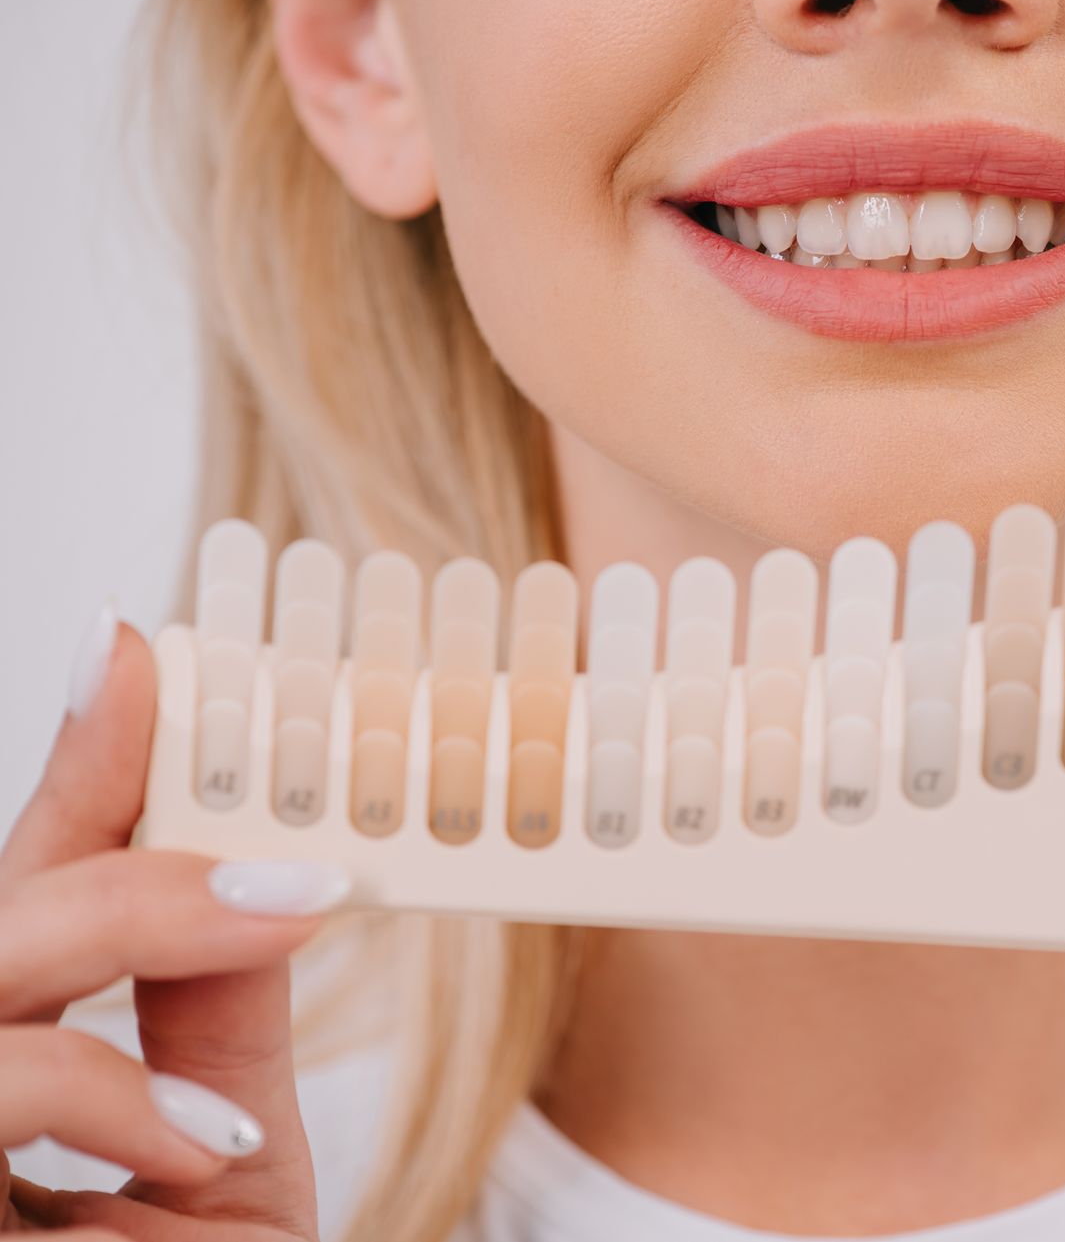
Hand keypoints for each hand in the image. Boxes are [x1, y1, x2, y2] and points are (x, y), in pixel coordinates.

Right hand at [1, 606, 349, 1239]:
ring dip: (107, 992)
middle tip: (296, 864)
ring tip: (251, 1053)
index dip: (78, 770)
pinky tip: (193, 1155)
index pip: (24, 893)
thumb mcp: (223, 1158)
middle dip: (115, 872)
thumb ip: (215, 1005)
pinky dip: (94, 1108)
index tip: (144, 646)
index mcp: (9, 1058)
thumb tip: (266, 841)